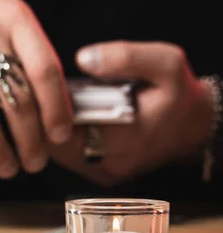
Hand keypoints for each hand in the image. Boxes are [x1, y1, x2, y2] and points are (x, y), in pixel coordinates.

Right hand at [0, 0, 73, 177]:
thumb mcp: (6, 15)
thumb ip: (30, 50)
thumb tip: (57, 105)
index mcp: (13, 17)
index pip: (45, 70)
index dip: (56, 110)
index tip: (60, 136)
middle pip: (15, 98)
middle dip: (30, 141)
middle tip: (35, 162)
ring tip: (7, 168)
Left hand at [49, 41, 212, 186]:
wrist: (193, 127)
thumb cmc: (177, 95)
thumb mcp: (164, 63)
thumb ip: (126, 57)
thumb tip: (84, 58)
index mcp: (125, 138)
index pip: (60, 132)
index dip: (45, 108)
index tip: (41, 86)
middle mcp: (111, 163)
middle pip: (52, 146)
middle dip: (42, 118)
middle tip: (39, 93)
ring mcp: (103, 173)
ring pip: (56, 155)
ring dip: (48, 129)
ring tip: (49, 102)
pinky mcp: (100, 175)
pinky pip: (68, 159)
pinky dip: (59, 137)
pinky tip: (63, 116)